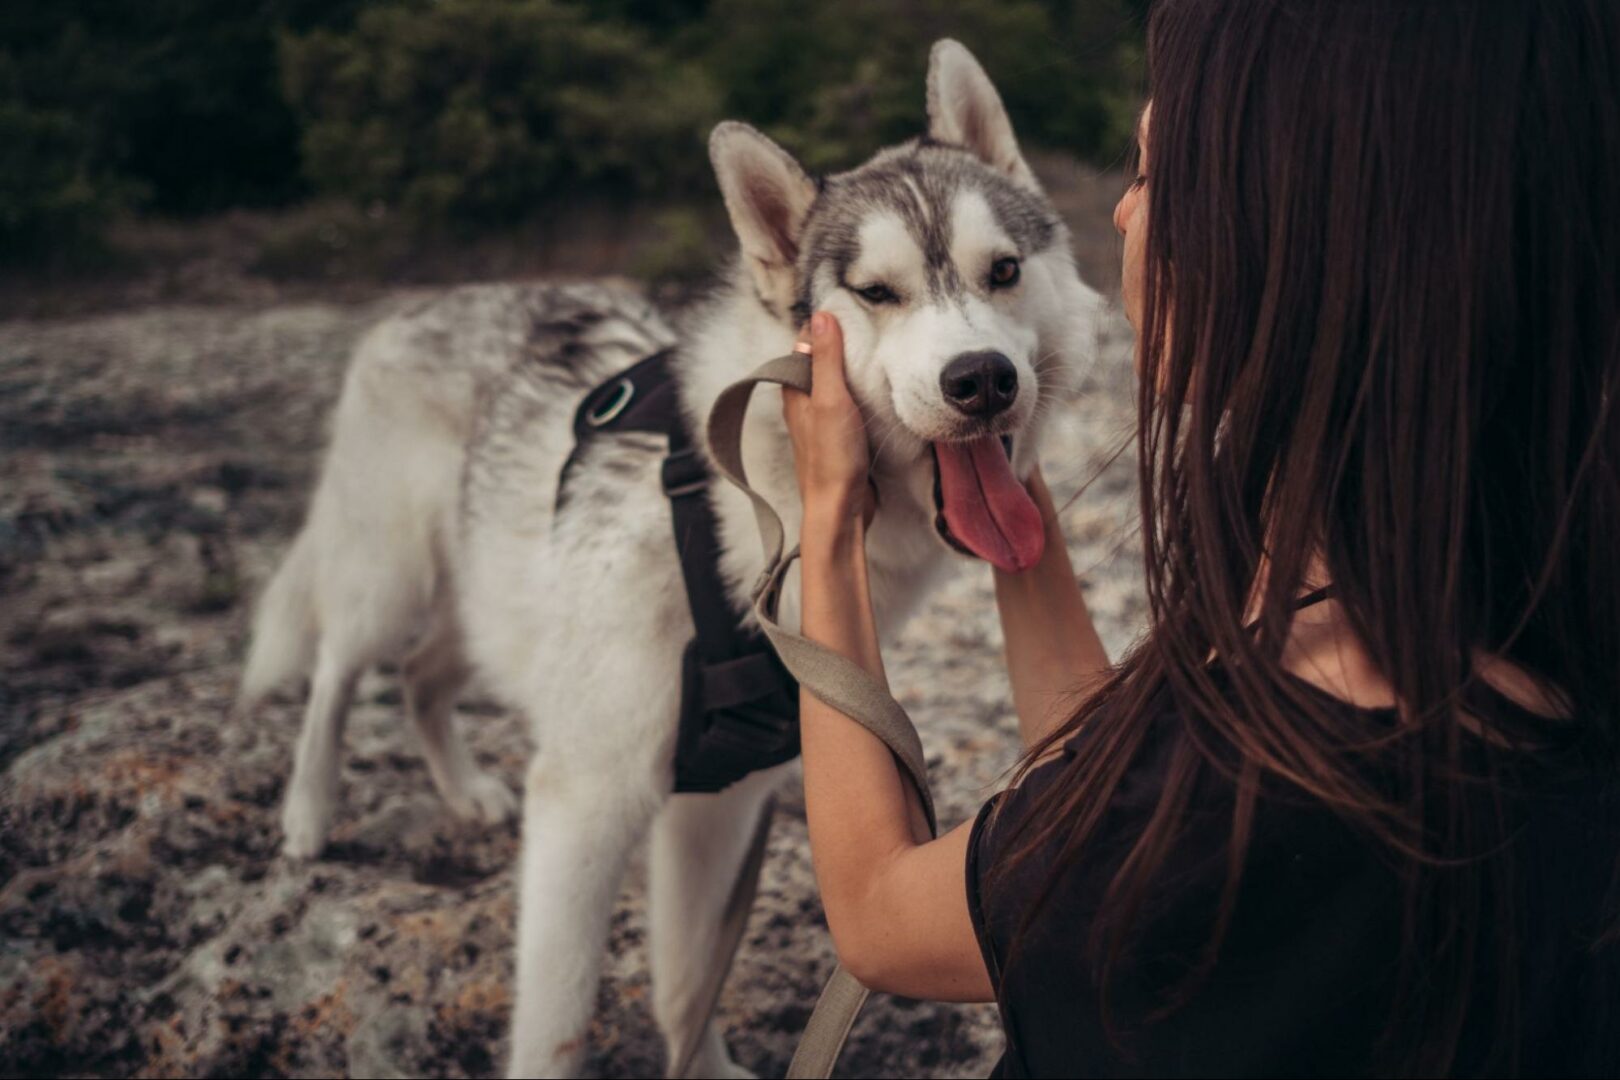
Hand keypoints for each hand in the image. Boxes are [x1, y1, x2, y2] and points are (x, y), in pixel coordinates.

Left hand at [782, 311, 877, 528]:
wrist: (841, 508)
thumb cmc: (832, 457)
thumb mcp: (830, 399)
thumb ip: (826, 358)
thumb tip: (821, 314)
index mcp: (795, 390)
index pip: (806, 343)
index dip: (826, 325)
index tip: (853, 310)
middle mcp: (804, 403)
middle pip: (822, 362)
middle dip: (844, 346)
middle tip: (874, 329)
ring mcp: (822, 420)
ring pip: (837, 384)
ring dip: (855, 371)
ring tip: (880, 354)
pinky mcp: (840, 436)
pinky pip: (850, 405)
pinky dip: (862, 394)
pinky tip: (880, 392)